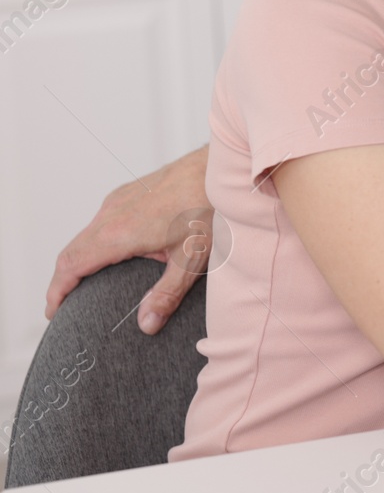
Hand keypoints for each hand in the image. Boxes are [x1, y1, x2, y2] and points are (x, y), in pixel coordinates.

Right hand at [46, 145, 212, 333]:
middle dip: (63, 281)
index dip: (56, 292)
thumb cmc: (209, 207)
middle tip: (64, 306)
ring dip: (78, 260)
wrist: (220, 167)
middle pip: (71, 251)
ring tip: (85, 284)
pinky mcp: (129, 192)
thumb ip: (167, 294)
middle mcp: (111, 213)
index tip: (53, 313)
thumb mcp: (192, 259)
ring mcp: (118, 200)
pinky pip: (100, 221)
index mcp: (118, 233)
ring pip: (85, 235)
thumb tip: (147, 325)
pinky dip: (94, 242)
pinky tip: (111, 254)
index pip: (71, 265)